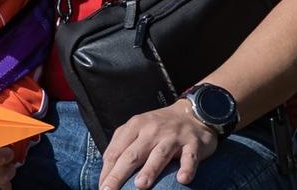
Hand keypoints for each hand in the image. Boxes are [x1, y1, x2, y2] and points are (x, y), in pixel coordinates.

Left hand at [99, 99, 218, 189]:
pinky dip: (187, 167)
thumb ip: (122, 146)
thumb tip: (106, 176)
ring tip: (140, 186)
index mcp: (135, 126)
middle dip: (119, 174)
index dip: (107, 172)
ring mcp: (174, 136)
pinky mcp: (193, 143)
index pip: (116, 151)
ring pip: (160, 154)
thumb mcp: (137, 129)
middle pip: (133, 154)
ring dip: (150, 170)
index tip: (103, 189)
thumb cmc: (159, 127)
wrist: (193, 113)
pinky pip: (190, 157)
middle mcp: (153, 130)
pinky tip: (183, 179)